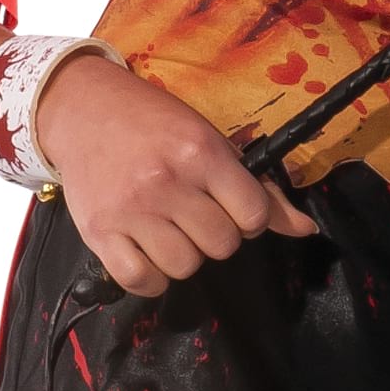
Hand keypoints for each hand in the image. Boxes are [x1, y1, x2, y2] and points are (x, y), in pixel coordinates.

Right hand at [34, 50, 315, 298]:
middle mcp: (166, 181)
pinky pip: (140, 281)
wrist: (83, 109)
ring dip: (181, 256)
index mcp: (200, 152)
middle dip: (214, 236)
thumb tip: (306, 230)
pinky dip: (150, 278)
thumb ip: (257, 189)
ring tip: (167, 230)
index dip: (248, 218)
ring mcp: (130, 209)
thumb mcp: (209, 140)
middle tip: (193, 215)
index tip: (229, 207)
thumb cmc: (153, 124)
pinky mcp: (99, 232)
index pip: (254, 215)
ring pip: (184, 267)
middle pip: (221, 246)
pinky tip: (147, 254)